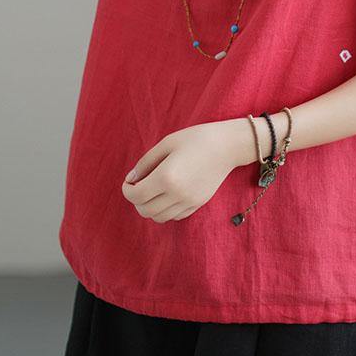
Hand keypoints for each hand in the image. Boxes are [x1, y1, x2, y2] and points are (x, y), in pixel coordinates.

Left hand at [120, 119, 252, 222]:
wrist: (227, 146)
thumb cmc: (196, 139)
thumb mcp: (166, 143)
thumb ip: (145, 162)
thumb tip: (131, 178)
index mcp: (166, 177)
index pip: (136, 195)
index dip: (127, 189)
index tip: (129, 181)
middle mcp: (177, 194)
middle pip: (145, 210)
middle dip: (136, 200)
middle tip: (139, 186)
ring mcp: (189, 201)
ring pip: (159, 217)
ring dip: (150, 207)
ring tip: (152, 191)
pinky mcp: (198, 204)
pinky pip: (174, 216)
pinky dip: (165, 210)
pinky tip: (167, 194)